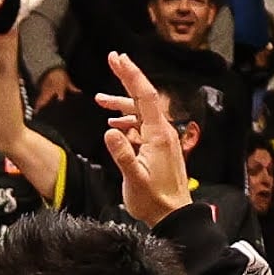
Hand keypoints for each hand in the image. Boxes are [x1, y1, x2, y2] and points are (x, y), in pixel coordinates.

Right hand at [104, 54, 195, 227]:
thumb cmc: (154, 200)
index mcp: (158, 135)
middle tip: (114, 59)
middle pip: (144, 98)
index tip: (118, 58)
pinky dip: (127, 121)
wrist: (173, 216)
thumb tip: (109, 130)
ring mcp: (162, 140)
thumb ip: (122, 155)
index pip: (144, 96)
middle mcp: (163, 133)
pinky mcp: (158, 149)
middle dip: (128, 78)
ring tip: (99, 100)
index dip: (131, 75)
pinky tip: (114, 125)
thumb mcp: (135, 179)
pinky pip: (142, 126)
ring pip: (141, 113)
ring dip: (122, 104)